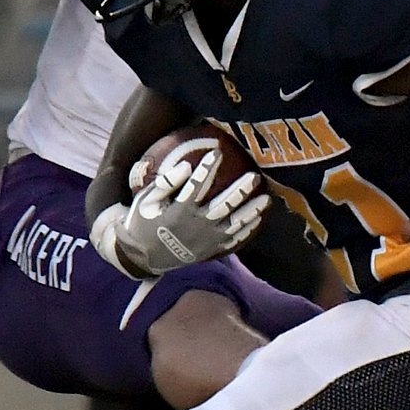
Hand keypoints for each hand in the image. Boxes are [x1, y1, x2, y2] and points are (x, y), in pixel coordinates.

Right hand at [97, 141, 268, 276]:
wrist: (142, 257)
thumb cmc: (143, 222)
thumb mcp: (145, 201)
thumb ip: (165, 183)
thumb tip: (187, 166)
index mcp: (179, 212)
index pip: (197, 186)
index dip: (208, 168)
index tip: (217, 152)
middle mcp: (196, 226)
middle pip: (224, 206)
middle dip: (241, 190)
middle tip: (255, 176)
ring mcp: (206, 241)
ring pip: (234, 225)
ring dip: (251, 211)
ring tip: (266, 198)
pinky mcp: (210, 251)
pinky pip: (234, 241)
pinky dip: (247, 230)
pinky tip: (258, 219)